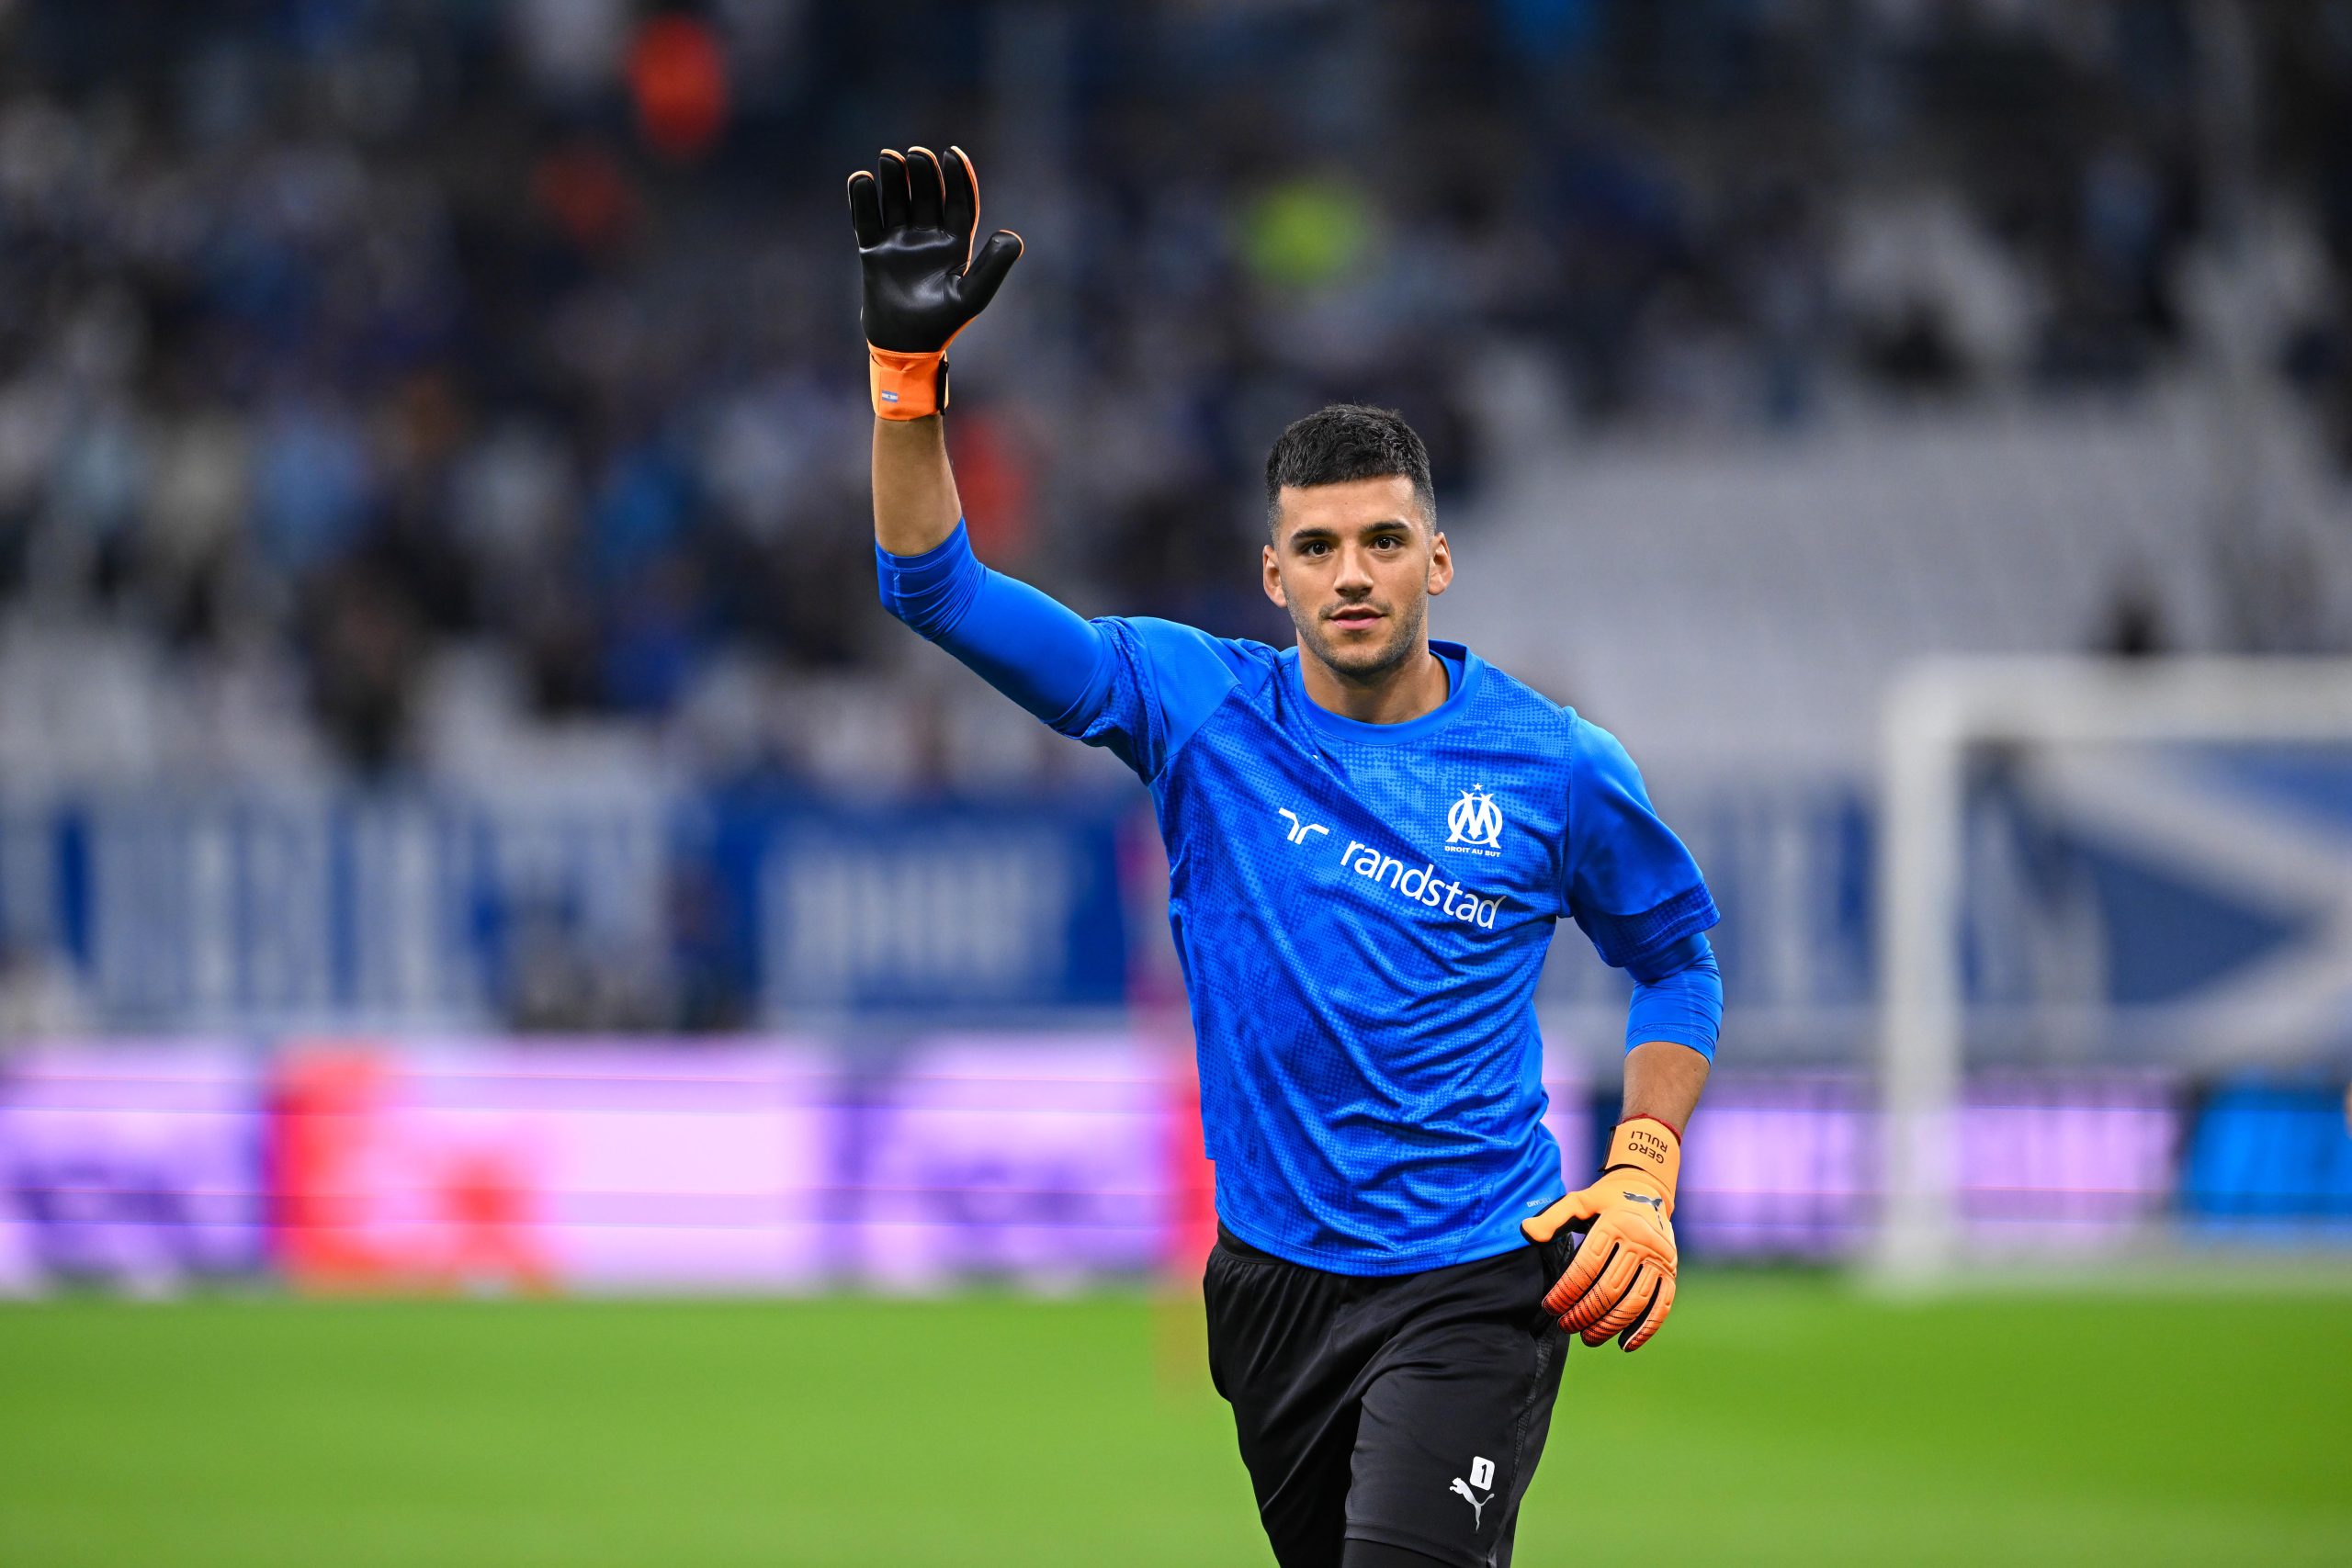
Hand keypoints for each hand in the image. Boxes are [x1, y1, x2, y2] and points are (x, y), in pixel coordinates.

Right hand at [846, 145, 1022, 418]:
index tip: (952, 154)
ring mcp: (899, 242)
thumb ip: (993, 266)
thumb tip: (1011, 236)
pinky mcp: (873, 251)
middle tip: (916, 154)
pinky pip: (867, 221)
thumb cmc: (942, 324)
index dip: (957, 178)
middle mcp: (928, 238)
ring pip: (897, 202)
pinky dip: (863, 201)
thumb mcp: (972, 295)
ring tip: (889, 158)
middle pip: (926, 195)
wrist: (905, 347)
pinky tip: (861, 179)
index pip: (958, 202)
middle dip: (922, 174)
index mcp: (955, 244)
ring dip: (893, 180)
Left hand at [1522, 1116, 1680, 1351]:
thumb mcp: (1579, 1201)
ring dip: (1609, 1325)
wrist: (1647, 1192)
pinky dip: (1645, 1329)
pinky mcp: (1671, 1273)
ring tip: (1588, 1338)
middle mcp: (1642, 1242)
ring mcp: (1660, 1260)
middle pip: (1610, 1288)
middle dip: (1584, 1313)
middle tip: (1566, 1326)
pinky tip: (1624, 1345)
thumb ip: (1552, 1218)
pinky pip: (1661, 1306)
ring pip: (1634, 1302)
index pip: (1587, 1267)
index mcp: (1616, 1224)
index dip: (1566, 1291)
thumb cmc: (1604, 1201)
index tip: (1550, 1307)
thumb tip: (1526, 1232)